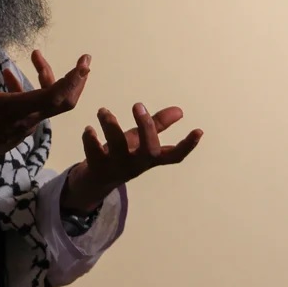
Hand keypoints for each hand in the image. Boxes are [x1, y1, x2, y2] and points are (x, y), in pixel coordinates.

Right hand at [0, 47, 89, 176]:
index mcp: (19, 109)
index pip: (55, 95)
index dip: (72, 80)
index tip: (84, 64)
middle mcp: (30, 117)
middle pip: (64, 100)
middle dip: (76, 80)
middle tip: (83, 60)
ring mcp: (28, 123)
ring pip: (50, 100)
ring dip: (47, 77)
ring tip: (35, 55)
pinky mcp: (22, 126)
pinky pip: (36, 104)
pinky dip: (31, 88)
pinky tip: (8, 76)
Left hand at [61, 103, 202, 211]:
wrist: (95, 181)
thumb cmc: (122, 155)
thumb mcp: (139, 141)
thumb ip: (157, 125)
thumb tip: (180, 111)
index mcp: (150, 158)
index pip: (174, 156)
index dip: (187, 146)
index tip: (198, 130)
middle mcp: (137, 165)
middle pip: (149, 150)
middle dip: (145, 127)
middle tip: (138, 105)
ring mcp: (117, 168)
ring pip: (118, 148)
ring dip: (111, 126)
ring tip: (103, 111)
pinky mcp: (97, 169)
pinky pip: (94, 154)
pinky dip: (90, 140)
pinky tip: (89, 129)